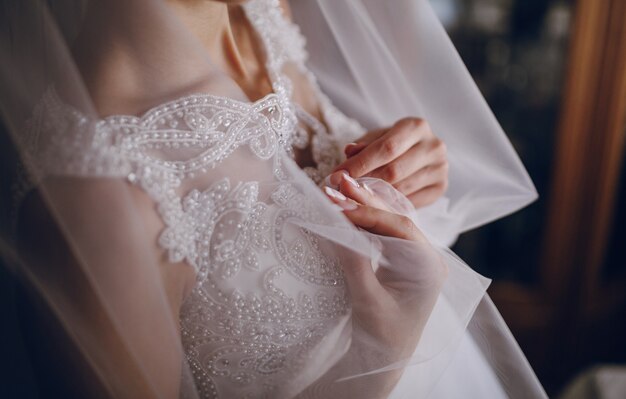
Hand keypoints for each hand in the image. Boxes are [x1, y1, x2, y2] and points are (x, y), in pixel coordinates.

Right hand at [324, 171, 446, 354]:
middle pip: (393, 218)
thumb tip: (335, 226)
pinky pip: (379, 233)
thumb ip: (354, 262)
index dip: (367, 212)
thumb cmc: (382, 337)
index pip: (398, 228)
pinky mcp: (397, 260)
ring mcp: (411, 256)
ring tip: (337, 188)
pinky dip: (360, 220)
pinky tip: (344, 207)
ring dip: (360, 206)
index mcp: (428, 266)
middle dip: (364, 200)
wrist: (383, 360)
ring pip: (385, 222)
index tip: (338, 205)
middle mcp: (424, 256)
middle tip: (338, 181)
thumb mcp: (367, 301)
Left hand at [333, 118, 447, 208]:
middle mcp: (434, 146)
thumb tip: (349, 152)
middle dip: (363, 181)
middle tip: (341, 190)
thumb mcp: (375, 139)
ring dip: (374, 196)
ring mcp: (440, 169)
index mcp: (416, 126)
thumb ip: (362, 146)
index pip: (387, 148)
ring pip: (401, 189)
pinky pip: (411, 203)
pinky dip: (390, 206)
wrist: (416, 153)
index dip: (360, 163)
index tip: (337, 175)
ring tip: (353, 197)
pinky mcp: (441, 188)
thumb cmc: (391, 143)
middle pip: (394, 171)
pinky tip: (374, 205)